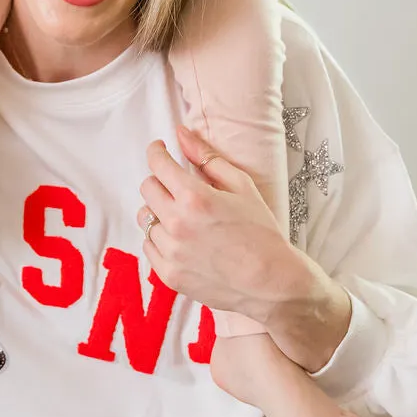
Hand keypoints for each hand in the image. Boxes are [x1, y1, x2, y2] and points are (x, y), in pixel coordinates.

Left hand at [137, 127, 302, 325]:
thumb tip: (180, 134)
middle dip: (160, 181)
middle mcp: (176, 223)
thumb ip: (206, 157)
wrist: (270, 282)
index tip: (160, 150)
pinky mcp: (169, 275)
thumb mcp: (241, 185)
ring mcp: (171, 252)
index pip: (158, 164)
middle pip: (147, 188)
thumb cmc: (260, 231)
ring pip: (145, 217)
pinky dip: (159, 238)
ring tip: (182, 215)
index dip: (157, 152)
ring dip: (159, 211)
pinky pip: (148, 246)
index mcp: (194, 197)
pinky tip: (181, 238)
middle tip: (178, 186)